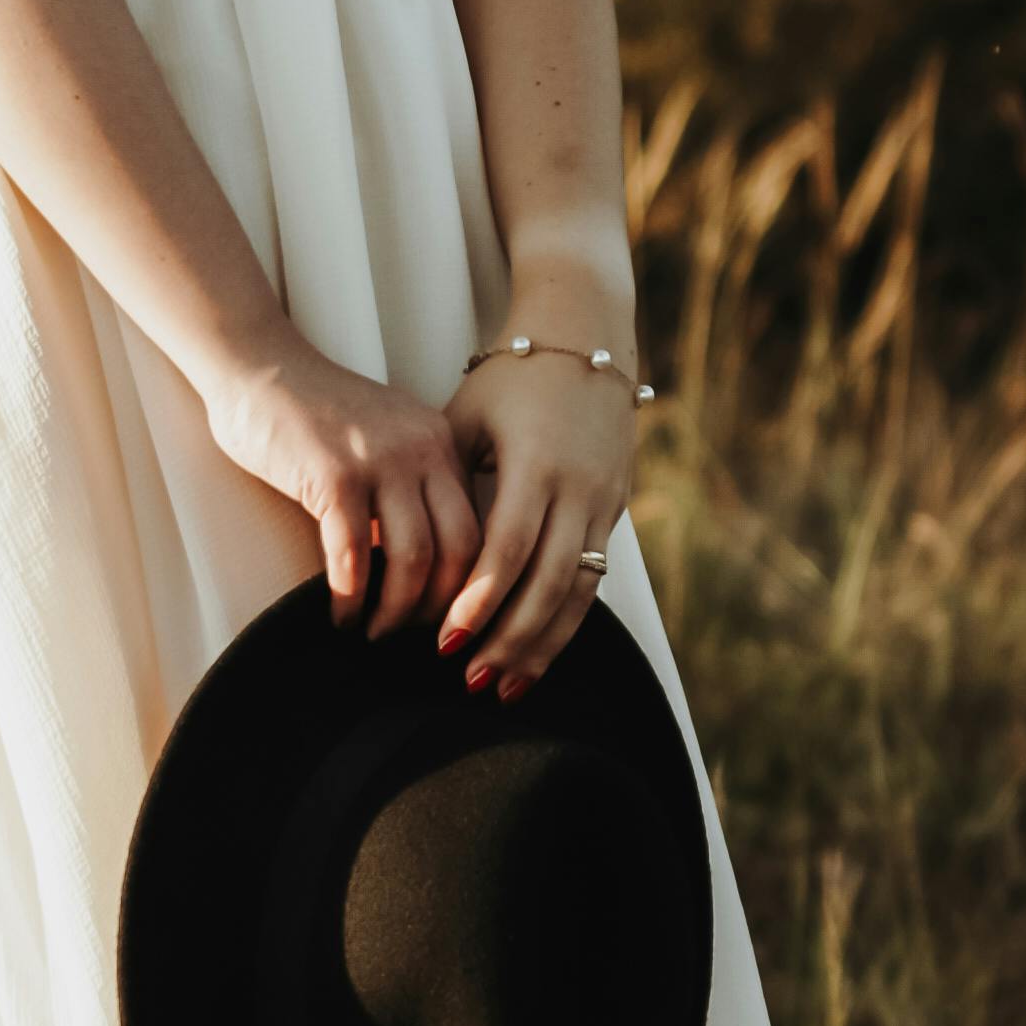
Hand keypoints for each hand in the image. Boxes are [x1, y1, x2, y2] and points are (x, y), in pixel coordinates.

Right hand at [203, 338, 484, 640]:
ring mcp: (380, 461)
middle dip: (442, 608)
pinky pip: (354, 556)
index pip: (481, 528)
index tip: (453, 619)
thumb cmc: (319, 414)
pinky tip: (342, 614)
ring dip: (396, 612)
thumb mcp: (388, 441)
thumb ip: (414, 489)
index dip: (471, 586)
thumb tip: (424, 568)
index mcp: (442, 442)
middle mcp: (423, 448)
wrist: (261, 368)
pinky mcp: (334, 476)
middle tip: (420, 639)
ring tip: (376, 633)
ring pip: (413, 560)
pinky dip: (350, 597)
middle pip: (460, 550)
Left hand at [438, 353, 638, 701]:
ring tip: (503, 687)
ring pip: (578, 592)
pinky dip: (565, 624)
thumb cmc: (511, 377)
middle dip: (508, 638)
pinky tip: (537, 656)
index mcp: (535, 462)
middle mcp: (577, 488)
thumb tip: (409, 546)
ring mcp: (603, 501)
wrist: (588, 338)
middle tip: (468, 679)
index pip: (508, 548)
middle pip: (547, 582)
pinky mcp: (615, 510)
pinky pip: (593, 580)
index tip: (446, 641)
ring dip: (540, 644)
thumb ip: (449, 480)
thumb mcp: (470, 417)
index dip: (478, 600)